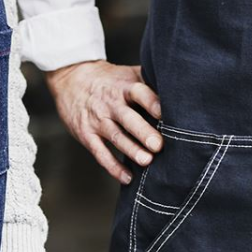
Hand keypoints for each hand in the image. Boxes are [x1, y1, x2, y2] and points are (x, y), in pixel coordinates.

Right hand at [45, 60, 161, 183]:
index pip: (139, 92)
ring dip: (131, 150)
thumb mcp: (127, 73)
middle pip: (128, 118)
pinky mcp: (86, 134)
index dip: (151, 102)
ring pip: (116, 136)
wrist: (71, 78)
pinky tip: (127, 178)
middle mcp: (111, 103)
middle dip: (143, 132)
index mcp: (124, 86)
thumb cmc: (109, 80)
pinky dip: (113, 167)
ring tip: (147, 161)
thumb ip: (149, 80)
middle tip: (159, 145)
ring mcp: (98, 120)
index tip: (164, 113)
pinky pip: (100, 152)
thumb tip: (181, 89)